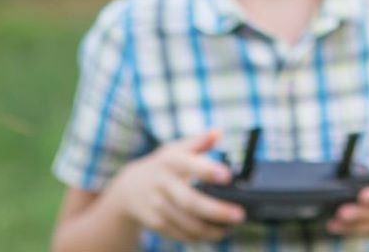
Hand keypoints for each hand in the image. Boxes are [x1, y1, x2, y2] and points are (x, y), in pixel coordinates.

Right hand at [108, 127, 245, 243]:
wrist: (130, 188)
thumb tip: (218, 132)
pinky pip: (179, 233)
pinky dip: (198, 236)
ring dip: (209, 229)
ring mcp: (157, 205)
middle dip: (215, 210)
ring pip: (185, 222)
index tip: (228, 176)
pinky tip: (214, 234)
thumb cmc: (163, 165)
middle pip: (189, 201)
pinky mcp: (156, 222)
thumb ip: (199, 142)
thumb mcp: (176, 149)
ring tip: (230, 228)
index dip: (207, 170)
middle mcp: (162, 183)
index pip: (189, 164)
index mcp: (170, 161)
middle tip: (239, 215)